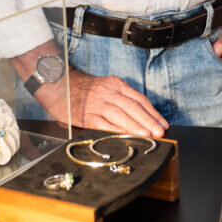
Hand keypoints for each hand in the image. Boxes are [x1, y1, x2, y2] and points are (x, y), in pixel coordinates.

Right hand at [38, 67, 168, 137]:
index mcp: (115, 84)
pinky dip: (117, 131)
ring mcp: (96, 104)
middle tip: (160, 132)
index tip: (162, 124)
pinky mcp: (86, 116)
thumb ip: (122, 98)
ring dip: (136, 126)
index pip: (139, 99)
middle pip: (132, 106)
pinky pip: (104, 124)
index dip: (152, 113)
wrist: (59, 84)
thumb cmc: (85, 89)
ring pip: (120, 114)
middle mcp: (107, 92)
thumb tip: (143, 117)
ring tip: (148, 135)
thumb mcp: (106, 86)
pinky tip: (126, 137)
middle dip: (149, 121)